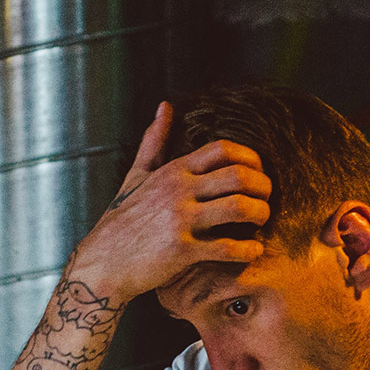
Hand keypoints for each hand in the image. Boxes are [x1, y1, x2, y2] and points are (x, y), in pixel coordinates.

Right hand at [69, 102, 272, 297]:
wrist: (103, 263)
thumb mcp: (137, 176)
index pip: (222, 149)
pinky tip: (254, 250)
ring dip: (260, 214)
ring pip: (239, 208)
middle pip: (239, 176)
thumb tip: (165, 106)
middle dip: (263, 187)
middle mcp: (178, 190)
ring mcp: (180, 220)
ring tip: (261, 222)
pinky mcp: (182, 251)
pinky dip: (249, 250)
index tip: (258, 173)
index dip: (250, 158)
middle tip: (266, 199)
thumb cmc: (123, 220)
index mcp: (173, 171)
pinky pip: (228, 248)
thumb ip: (154, 142)